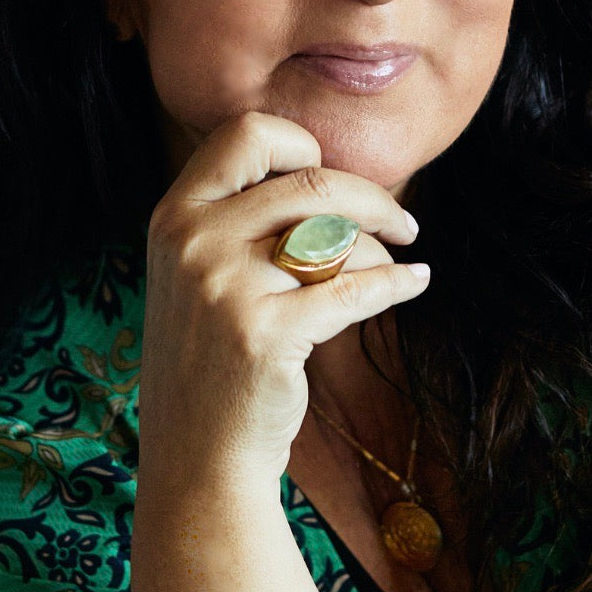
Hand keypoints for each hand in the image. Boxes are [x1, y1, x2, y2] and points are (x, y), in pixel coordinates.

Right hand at [136, 110, 427, 503]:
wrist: (197, 456)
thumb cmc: (211, 362)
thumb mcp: (195, 276)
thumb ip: (237, 221)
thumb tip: (332, 180)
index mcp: (174, 216)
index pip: (247, 135)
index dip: (302, 146)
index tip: (333, 177)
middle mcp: (193, 241)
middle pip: (311, 184)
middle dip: (373, 199)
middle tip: (404, 223)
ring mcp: (224, 288)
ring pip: (337, 237)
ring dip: (382, 250)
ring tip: (395, 268)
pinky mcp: (265, 335)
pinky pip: (355, 290)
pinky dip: (397, 284)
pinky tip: (416, 283)